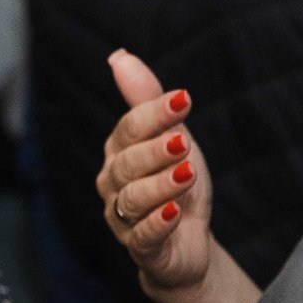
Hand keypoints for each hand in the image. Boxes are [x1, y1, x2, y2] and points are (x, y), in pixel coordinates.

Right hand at [97, 50, 221, 293]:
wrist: (188, 241)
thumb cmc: (178, 182)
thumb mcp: (173, 136)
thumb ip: (147, 100)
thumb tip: (119, 56)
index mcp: (119, 150)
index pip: (129, 128)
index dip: (155, 113)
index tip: (184, 100)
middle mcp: (113, 182)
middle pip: (128, 163)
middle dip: (156, 151)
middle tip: (183, 143)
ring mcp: (122, 217)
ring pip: (134, 199)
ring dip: (161, 186)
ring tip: (186, 175)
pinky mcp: (138, 247)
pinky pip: (142, 236)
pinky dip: (157, 224)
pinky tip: (174, 213)